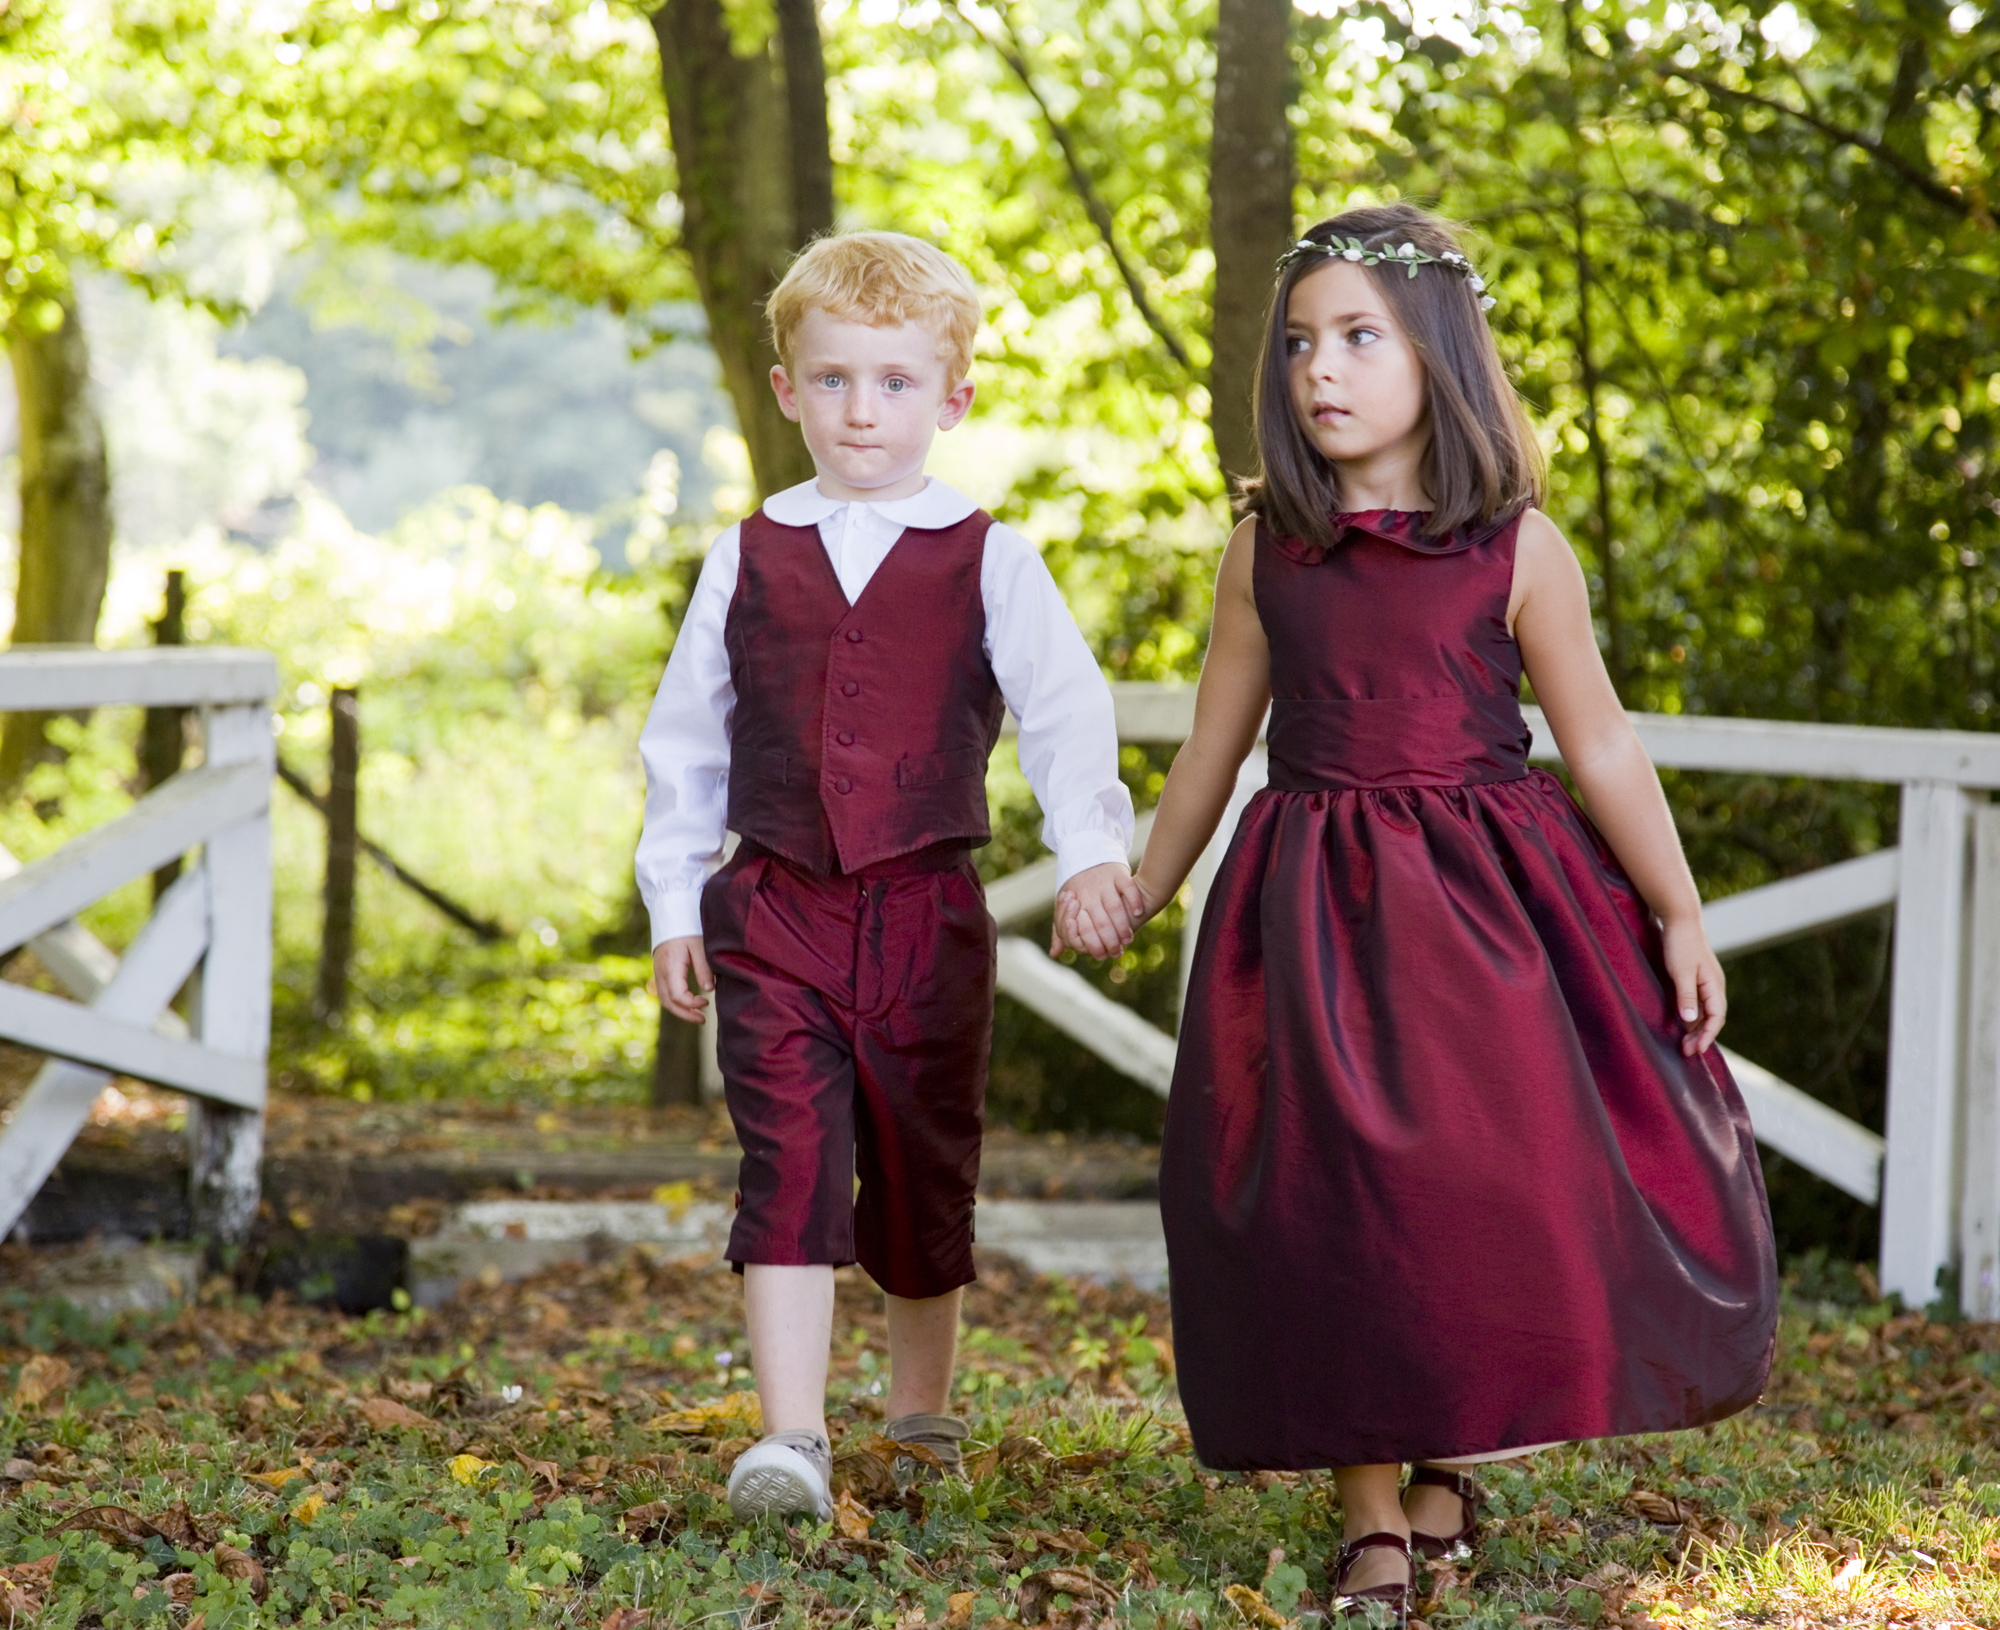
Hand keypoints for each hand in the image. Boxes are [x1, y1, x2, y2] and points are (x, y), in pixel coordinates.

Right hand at [650, 935, 713, 1023]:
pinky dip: (676, 1002)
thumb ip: (704, 968)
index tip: (707, 1002)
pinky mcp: (661, 971)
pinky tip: (690, 1004)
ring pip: (664, 999)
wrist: (672, 915)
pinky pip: (665, 992)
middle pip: (668, 1002)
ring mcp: (658, 972)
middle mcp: (660, 972)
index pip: (677, 995)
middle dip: (685, 1014)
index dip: (691, 1004)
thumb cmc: (688, 929)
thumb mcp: (700, 946)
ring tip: (698, 1015)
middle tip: (703, 1019)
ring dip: (680, 1010)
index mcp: (670, 967)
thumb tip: (709, 990)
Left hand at [1049, 861, 1137, 960]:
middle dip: (1110, 941)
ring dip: (1123, 926)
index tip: (1102, 955)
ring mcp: (1104, 882)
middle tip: (1117, 951)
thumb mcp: (1063, 906)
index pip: (1083, 929)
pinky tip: (1137, 912)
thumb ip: (1061, 930)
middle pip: (1101, 922)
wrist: (1088, 854)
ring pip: (1115, 908)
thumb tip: (1055, 954)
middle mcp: (1089, 893)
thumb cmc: (1077, 888)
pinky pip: (1128, 887)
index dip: (1093, 944)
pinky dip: (1134, 900)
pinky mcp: (1118, 873)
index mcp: (1075, 903)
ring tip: (1128, 939)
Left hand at [1660, 914, 1724, 1054]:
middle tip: (1686, 1052)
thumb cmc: (1680, 945)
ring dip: (1696, 1029)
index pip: (1716, 1017)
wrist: (1679, 919)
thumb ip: (1686, 996)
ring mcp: (1705, 982)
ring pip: (1704, 1012)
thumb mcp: (1681, 972)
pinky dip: (1692, 1017)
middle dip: (1701, 1037)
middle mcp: (1713, 986)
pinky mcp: (1696, 979)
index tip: (1697, 1050)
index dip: (1707, 1036)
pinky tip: (1682, 1024)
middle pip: (1711, 1018)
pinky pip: (1698, 1004)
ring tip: (1683, 1044)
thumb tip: (1691, 1021)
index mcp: (1714, 985)